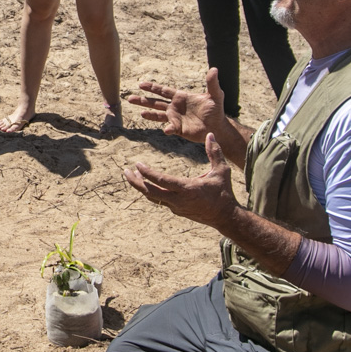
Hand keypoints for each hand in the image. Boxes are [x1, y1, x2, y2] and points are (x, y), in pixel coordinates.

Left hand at [123, 133, 240, 229]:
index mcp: (187, 189)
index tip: (137, 164)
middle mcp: (178, 200)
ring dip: (141, 186)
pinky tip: (147, 183)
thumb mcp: (222, 171)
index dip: (148, 173)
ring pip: (153, 197)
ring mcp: (176, 207)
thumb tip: (210, 134)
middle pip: (150, 192)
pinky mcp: (177, 211)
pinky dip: (151, 192)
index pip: (161, 181)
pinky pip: (159, 200)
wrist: (225, 217)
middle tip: (125, 171)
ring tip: (133, 175)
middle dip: (136, 182)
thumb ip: (215, 152)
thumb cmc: (224, 192)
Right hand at [128, 68, 228, 141]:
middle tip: (130, 98)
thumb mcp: (216, 95)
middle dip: (143, 100)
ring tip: (140, 112)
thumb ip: (212, 83)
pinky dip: (167, 128)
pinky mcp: (179, 129)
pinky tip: (165, 129)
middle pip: (155, 102)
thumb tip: (214, 69)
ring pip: (158, 115)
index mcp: (180, 97)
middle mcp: (175, 107)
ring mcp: (175, 118)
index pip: (163, 91)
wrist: (218, 127)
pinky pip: (170, 128)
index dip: (152, 87)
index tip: (141, 84)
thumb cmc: (216, 110)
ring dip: (149, 113)